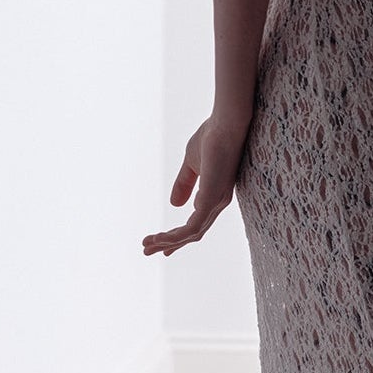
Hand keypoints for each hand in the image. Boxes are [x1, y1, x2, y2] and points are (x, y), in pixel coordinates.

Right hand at [142, 110, 248, 254]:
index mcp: (214, 195)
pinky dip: (177, 234)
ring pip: (192, 233)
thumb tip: (174, 205)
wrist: (225, 123)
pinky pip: (194, 224)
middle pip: (193, 233)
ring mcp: (217, 200)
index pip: (196, 224)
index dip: (178, 236)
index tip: (161, 246)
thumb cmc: (212, 138)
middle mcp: (217, 202)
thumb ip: (184, 183)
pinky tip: (162, 238)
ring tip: (148, 244)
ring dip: (169, 241)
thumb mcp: (191, 163)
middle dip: (169, 243)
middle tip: (147, 250)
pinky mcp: (213, 196)